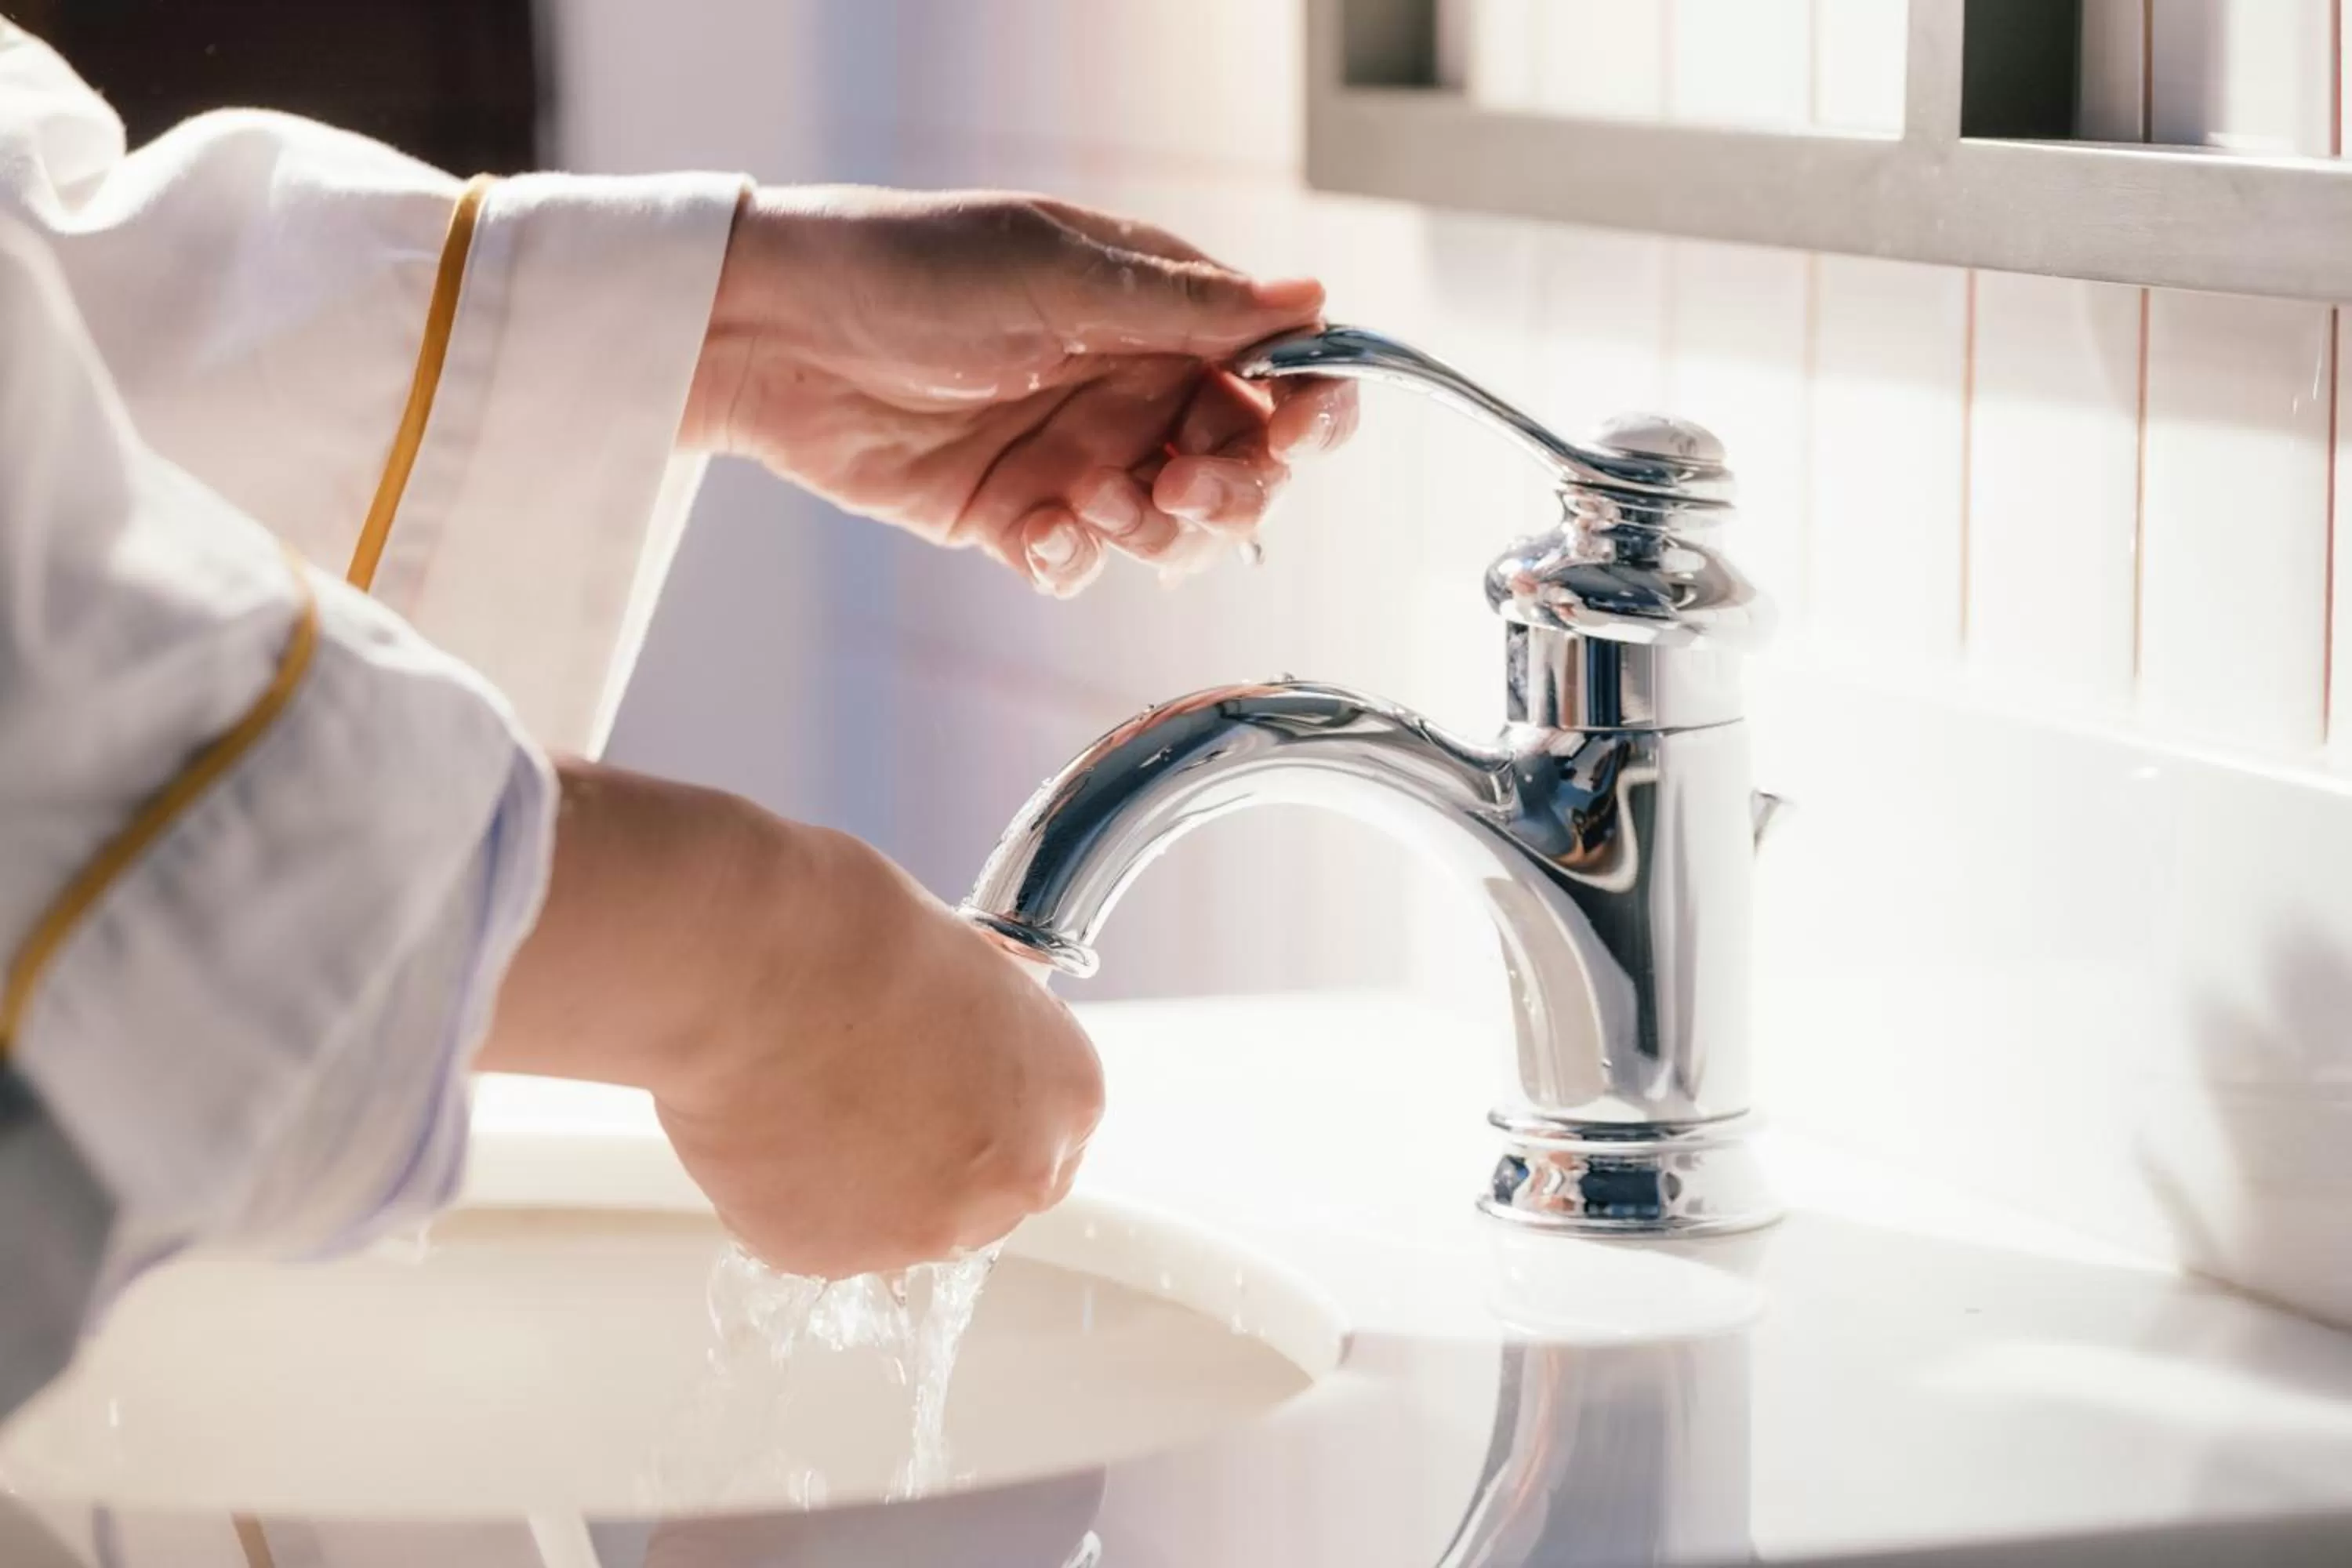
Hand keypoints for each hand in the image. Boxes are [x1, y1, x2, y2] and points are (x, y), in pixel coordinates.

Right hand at [481, 761, 1102, 1276]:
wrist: (757, 961)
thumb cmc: (854, 932)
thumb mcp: (965, 969)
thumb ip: (981, 1040)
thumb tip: (956, 1053)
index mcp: (1066, 1095)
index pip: (1043, 1138)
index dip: (984, 1117)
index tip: (943, 1097)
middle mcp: (1014, 1178)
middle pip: (979, 1195)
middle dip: (928, 1159)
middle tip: (865, 1101)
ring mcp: (923, 1229)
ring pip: (893, 1223)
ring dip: (857, 1182)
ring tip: (803, 1100)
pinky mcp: (827, 1255)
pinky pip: (812, 1235)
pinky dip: (789, 1195)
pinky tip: (767, 1127)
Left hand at [681, 186, 1359, 594]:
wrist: (776, 334)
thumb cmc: (910, 268)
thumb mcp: (1055, 274)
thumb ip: (1182, 304)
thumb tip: (1310, 300)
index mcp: (1158, 313)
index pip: (1275, 370)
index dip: (1307, 409)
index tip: (1296, 433)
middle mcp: (1132, 388)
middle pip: (1242, 470)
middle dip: (1233, 491)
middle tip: (1180, 486)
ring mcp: (1077, 457)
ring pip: (1172, 533)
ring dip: (1155, 532)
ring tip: (1095, 501)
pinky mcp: (1016, 517)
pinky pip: (1079, 567)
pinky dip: (1072, 562)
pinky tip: (1039, 535)